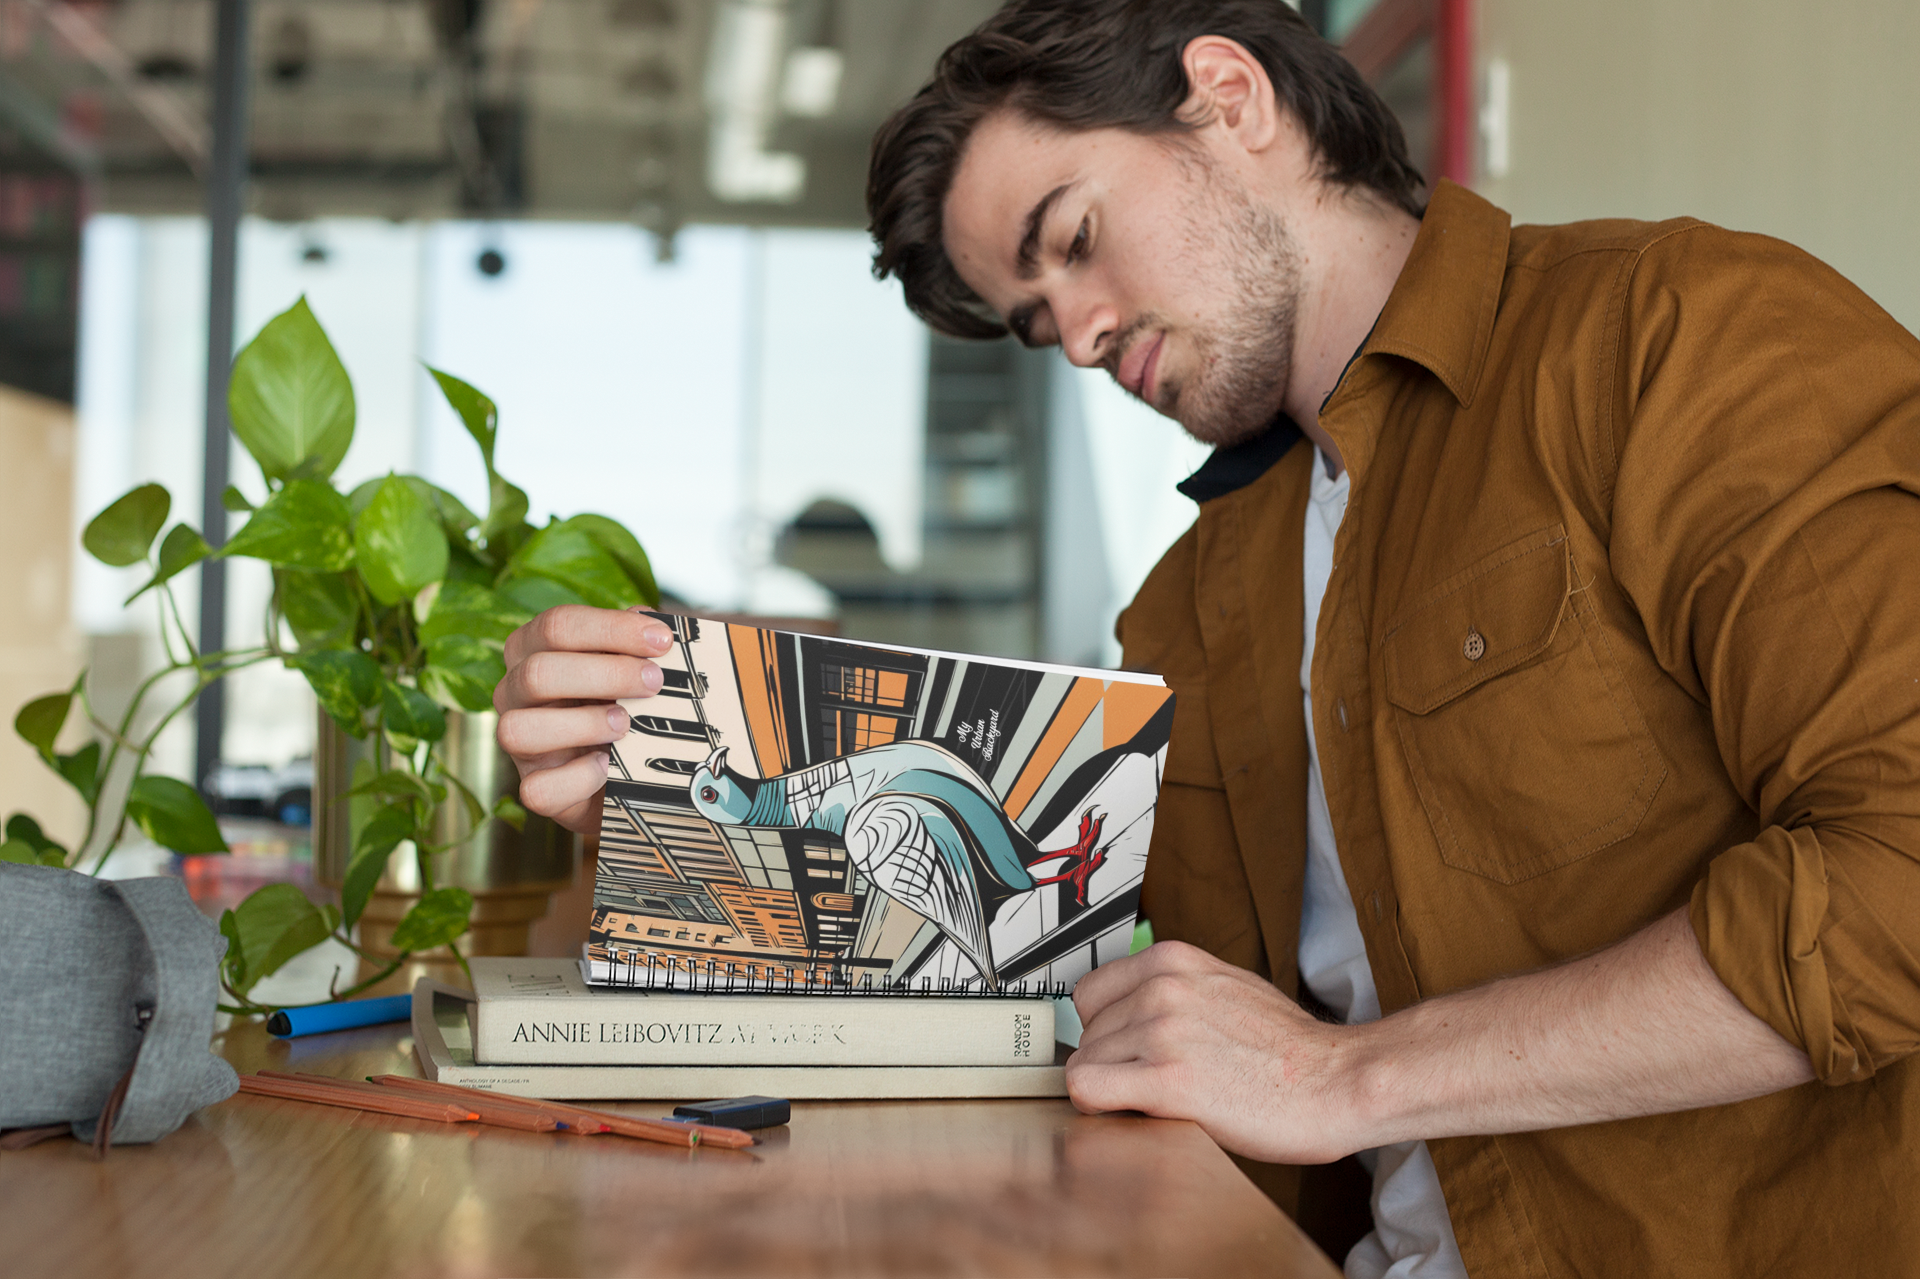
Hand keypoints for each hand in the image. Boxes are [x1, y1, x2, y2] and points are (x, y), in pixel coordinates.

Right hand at [494, 606, 673, 834]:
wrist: (627, 770)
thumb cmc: (622, 703)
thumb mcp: (629, 668)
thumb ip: (635, 643)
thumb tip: (648, 619)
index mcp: (533, 649)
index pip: (558, 625)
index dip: (612, 629)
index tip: (662, 639)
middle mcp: (514, 692)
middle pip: (538, 672)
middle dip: (606, 674)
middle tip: (655, 682)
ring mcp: (518, 742)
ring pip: (519, 728)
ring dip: (583, 724)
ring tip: (626, 724)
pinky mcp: (534, 787)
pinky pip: (538, 788)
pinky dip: (579, 777)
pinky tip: (610, 765)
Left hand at [1066, 940, 1360, 1163]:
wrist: (1336, 1082)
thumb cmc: (1288, 1047)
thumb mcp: (1224, 986)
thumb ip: (1172, 989)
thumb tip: (1127, 1012)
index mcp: (1173, 960)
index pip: (1090, 994)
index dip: (1106, 1030)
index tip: (1126, 1052)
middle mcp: (1162, 988)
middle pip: (1086, 1034)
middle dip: (1113, 1062)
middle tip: (1154, 1082)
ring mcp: (1163, 1031)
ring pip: (1085, 1064)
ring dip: (1114, 1089)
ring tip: (1163, 1099)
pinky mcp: (1168, 1080)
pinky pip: (1089, 1090)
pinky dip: (1101, 1107)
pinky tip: (1139, 1113)